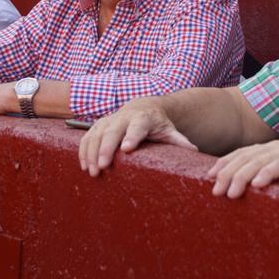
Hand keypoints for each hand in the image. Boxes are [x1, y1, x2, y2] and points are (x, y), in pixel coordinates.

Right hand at [78, 97, 197, 176]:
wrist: (143, 107)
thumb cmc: (157, 124)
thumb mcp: (170, 131)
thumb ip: (180, 141)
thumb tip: (195, 152)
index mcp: (144, 118)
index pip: (137, 127)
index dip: (131, 137)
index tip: (126, 149)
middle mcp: (124, 117)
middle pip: (113, 131)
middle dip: (106, 148)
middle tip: (102, 166)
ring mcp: (109, 119)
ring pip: (97, 133)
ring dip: (91, 152)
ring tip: (91, 171)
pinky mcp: (99, 125)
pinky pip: (87, 136)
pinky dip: (84, 150)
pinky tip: (84, 165)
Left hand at [207, 139, 278, 198]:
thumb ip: (274, 174)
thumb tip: (252, 188)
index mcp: (275, 148)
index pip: (244, 153)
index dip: (225, 163)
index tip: (208, 177)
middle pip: (247, 157)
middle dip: (228, 173)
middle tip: (214, 190)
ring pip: (261, 161)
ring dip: (243, 176)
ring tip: (230, 192)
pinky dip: (270, 172)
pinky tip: (258, 184)